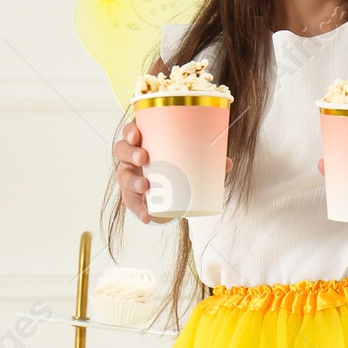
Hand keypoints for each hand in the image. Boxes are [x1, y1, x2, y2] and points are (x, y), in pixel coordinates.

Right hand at [116, 121, 232, 224]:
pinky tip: (147, 215)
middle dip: (130, 153)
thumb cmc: (174, 164)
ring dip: (133, 181)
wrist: (166, 188)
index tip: (138, 135)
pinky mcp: (132, 196)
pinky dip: (140, 209)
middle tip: (143, 157)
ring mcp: (129, 176)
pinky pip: (132, 202)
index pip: (130, 132)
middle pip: (121, 150)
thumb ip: (206, 158)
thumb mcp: (186, 158)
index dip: (130, 132)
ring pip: (124, 176)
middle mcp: (131, 157)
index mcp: (143, 141)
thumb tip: (226, 163)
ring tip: (145, 186)